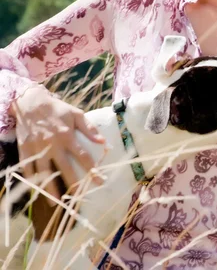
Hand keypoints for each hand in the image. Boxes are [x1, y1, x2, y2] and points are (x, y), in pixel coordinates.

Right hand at [11, 85, 105, 203]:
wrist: (30, 103)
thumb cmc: (56, 109)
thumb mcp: (76, 114)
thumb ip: (89, 128)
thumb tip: (103, 141)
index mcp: (66, 136)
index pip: (83, 156)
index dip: (92, 170)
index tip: (100, 181)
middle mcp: (52, 144)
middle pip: (64, 168)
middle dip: (74, 184)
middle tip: (80, 198)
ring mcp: (36, 149)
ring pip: (44, 173)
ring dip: (50, 189)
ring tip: (57, 203)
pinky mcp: (24, 151)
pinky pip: (27, 169)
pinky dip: (32, 182)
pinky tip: (37, 192)